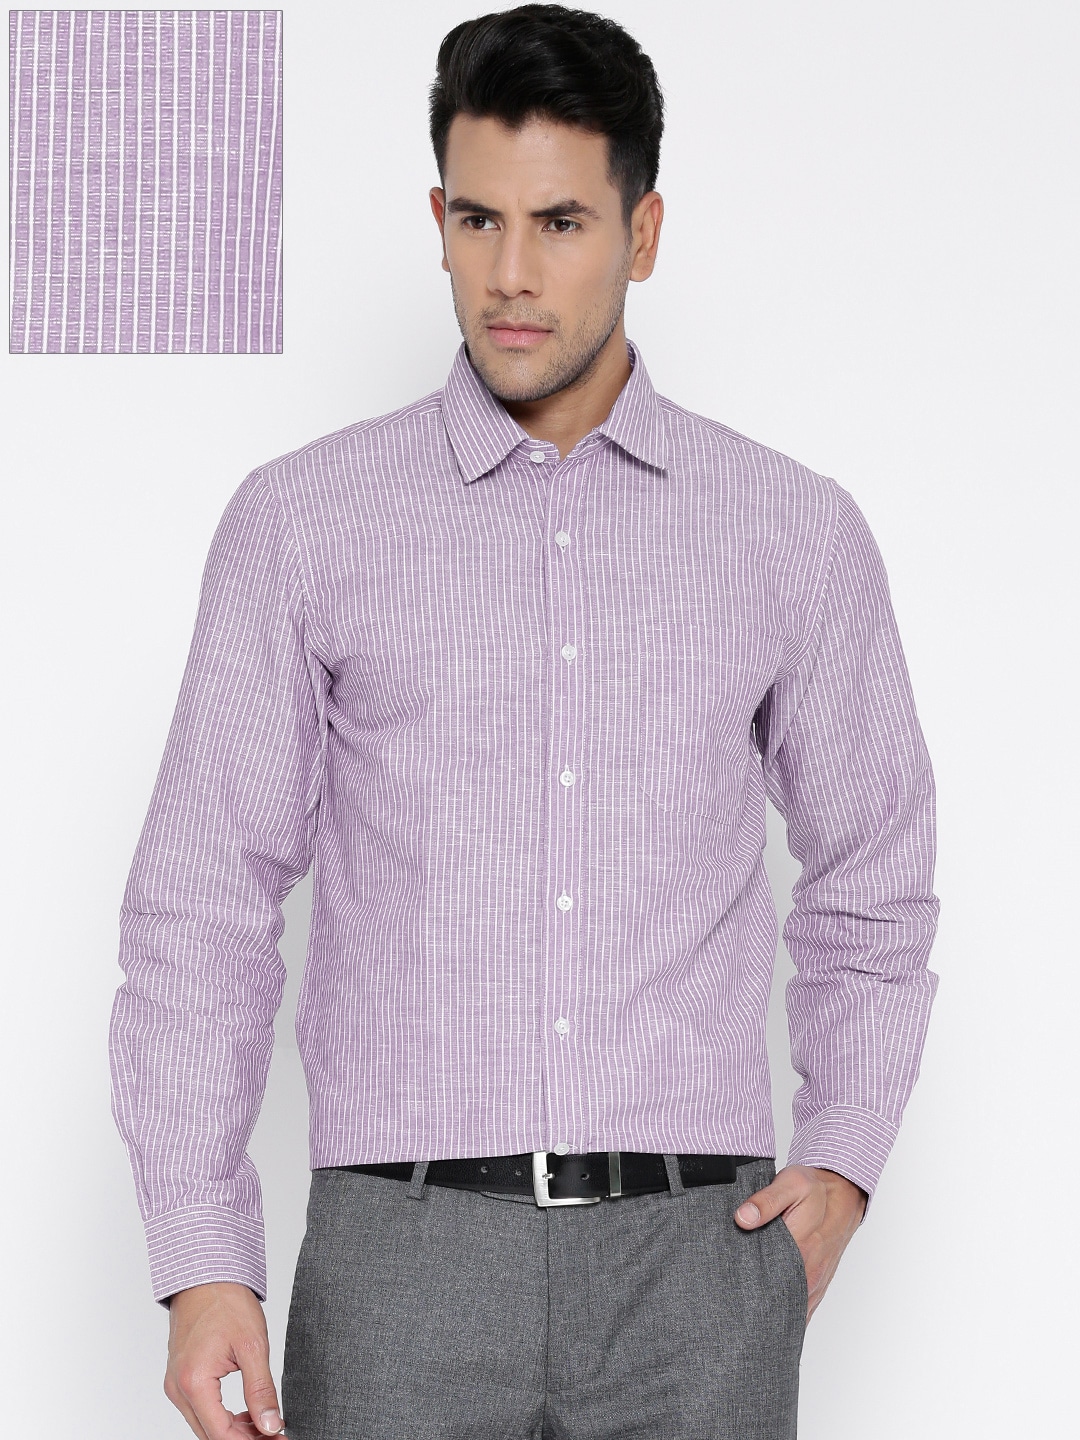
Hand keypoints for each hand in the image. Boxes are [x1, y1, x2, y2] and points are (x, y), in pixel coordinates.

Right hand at [165, 1281, 285, 1437]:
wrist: (206, 1274)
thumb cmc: (226, 1302)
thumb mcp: (253, 1346)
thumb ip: (261, 1390)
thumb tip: (271, 1425)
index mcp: (194, 1382)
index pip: (221, 1434)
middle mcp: (178, 1388)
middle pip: (210, 1435)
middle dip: (244, 1439)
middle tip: (275, 1434)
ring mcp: (175, 1383)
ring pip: (204, 1425)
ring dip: (233, 1431)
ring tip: (265, 1425)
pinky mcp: (179, 1377)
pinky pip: (199, 1409)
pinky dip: (221, 1417)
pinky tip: (245, 1413)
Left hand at [734, 1164, 867, 1322]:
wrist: (843, 1193)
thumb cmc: (814, 1188)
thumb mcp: (790, 1184)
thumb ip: (765, 1201)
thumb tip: (742, 1218)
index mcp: (801, 1250)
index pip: (768, 1284)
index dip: (746, 1296)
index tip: (726, 1304)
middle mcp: (809, 1273)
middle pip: (777, 1304)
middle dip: (754, 1314)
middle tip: (729, 1320)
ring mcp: (814, 1282)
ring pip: (790, 1312)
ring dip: (770, 1319)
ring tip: (743, 1327)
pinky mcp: (817, 1284)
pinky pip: (802, 1311)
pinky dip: (786, 1319)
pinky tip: (767, 1326)